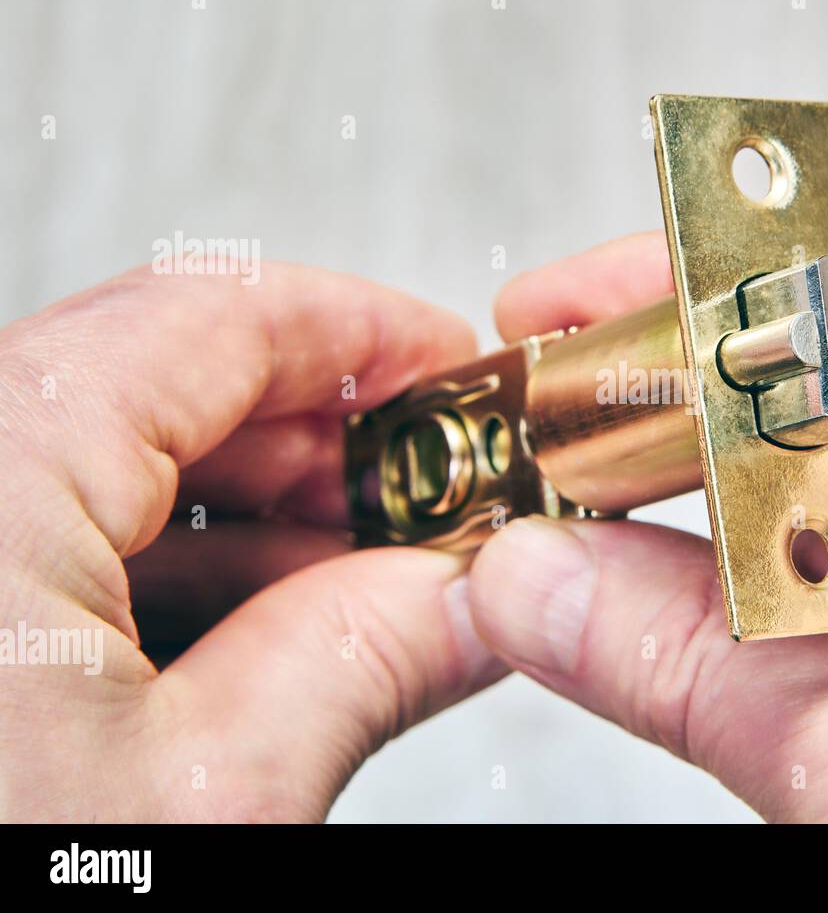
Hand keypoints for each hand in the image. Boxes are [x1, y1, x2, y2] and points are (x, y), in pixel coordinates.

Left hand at [0, 264, 503, 820]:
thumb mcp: (205, 799)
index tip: (452, 364)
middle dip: (332, 438)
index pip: (214, 316)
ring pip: (120, 466)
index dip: (363, 330)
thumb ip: (368, 659)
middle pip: (170, 380)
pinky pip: (67, 543)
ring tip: (385, 574)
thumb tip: (472, 602)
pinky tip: (283, 626)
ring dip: (271, 516)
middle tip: (441, 495)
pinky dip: (189, 572)